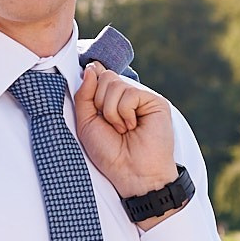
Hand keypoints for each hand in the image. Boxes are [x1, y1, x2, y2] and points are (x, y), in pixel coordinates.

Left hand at [75, 64, 180, 205]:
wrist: (131, 173)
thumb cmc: (109, 153)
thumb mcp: (86, 123)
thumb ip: (84, 95)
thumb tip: (92, 68)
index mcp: (109, 100)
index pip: (98, 74)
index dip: (92, 76)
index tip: (90, 83)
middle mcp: (126, 96)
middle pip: (105, 76)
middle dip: (100, 103)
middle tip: (111, 125)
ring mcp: (142, 98)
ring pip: (115, 84)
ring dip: (112, 112)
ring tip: (123, 129)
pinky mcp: (155, 101)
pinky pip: (129, 94)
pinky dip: (125, 114)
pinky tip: (133, 126)